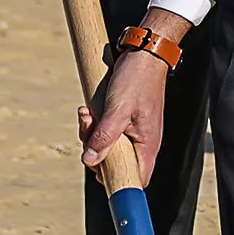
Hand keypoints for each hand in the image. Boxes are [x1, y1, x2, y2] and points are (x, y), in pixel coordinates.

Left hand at [79, 39, 174, 176]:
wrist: (144, 53)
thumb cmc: (137, 79)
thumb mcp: (117, 110)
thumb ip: (105, 138)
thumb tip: (90, 160)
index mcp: (147, 145)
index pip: (135, 179)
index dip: (116, 181)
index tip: (98, 168)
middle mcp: (141, 142)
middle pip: (114, 164)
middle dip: (95, 150)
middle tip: (89, 129)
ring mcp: (132, 132)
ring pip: (106, 147)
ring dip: (91, 134)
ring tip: (87, 115)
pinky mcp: (124, 122)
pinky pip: (105, 132)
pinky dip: (94, 124)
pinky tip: (89, 111)